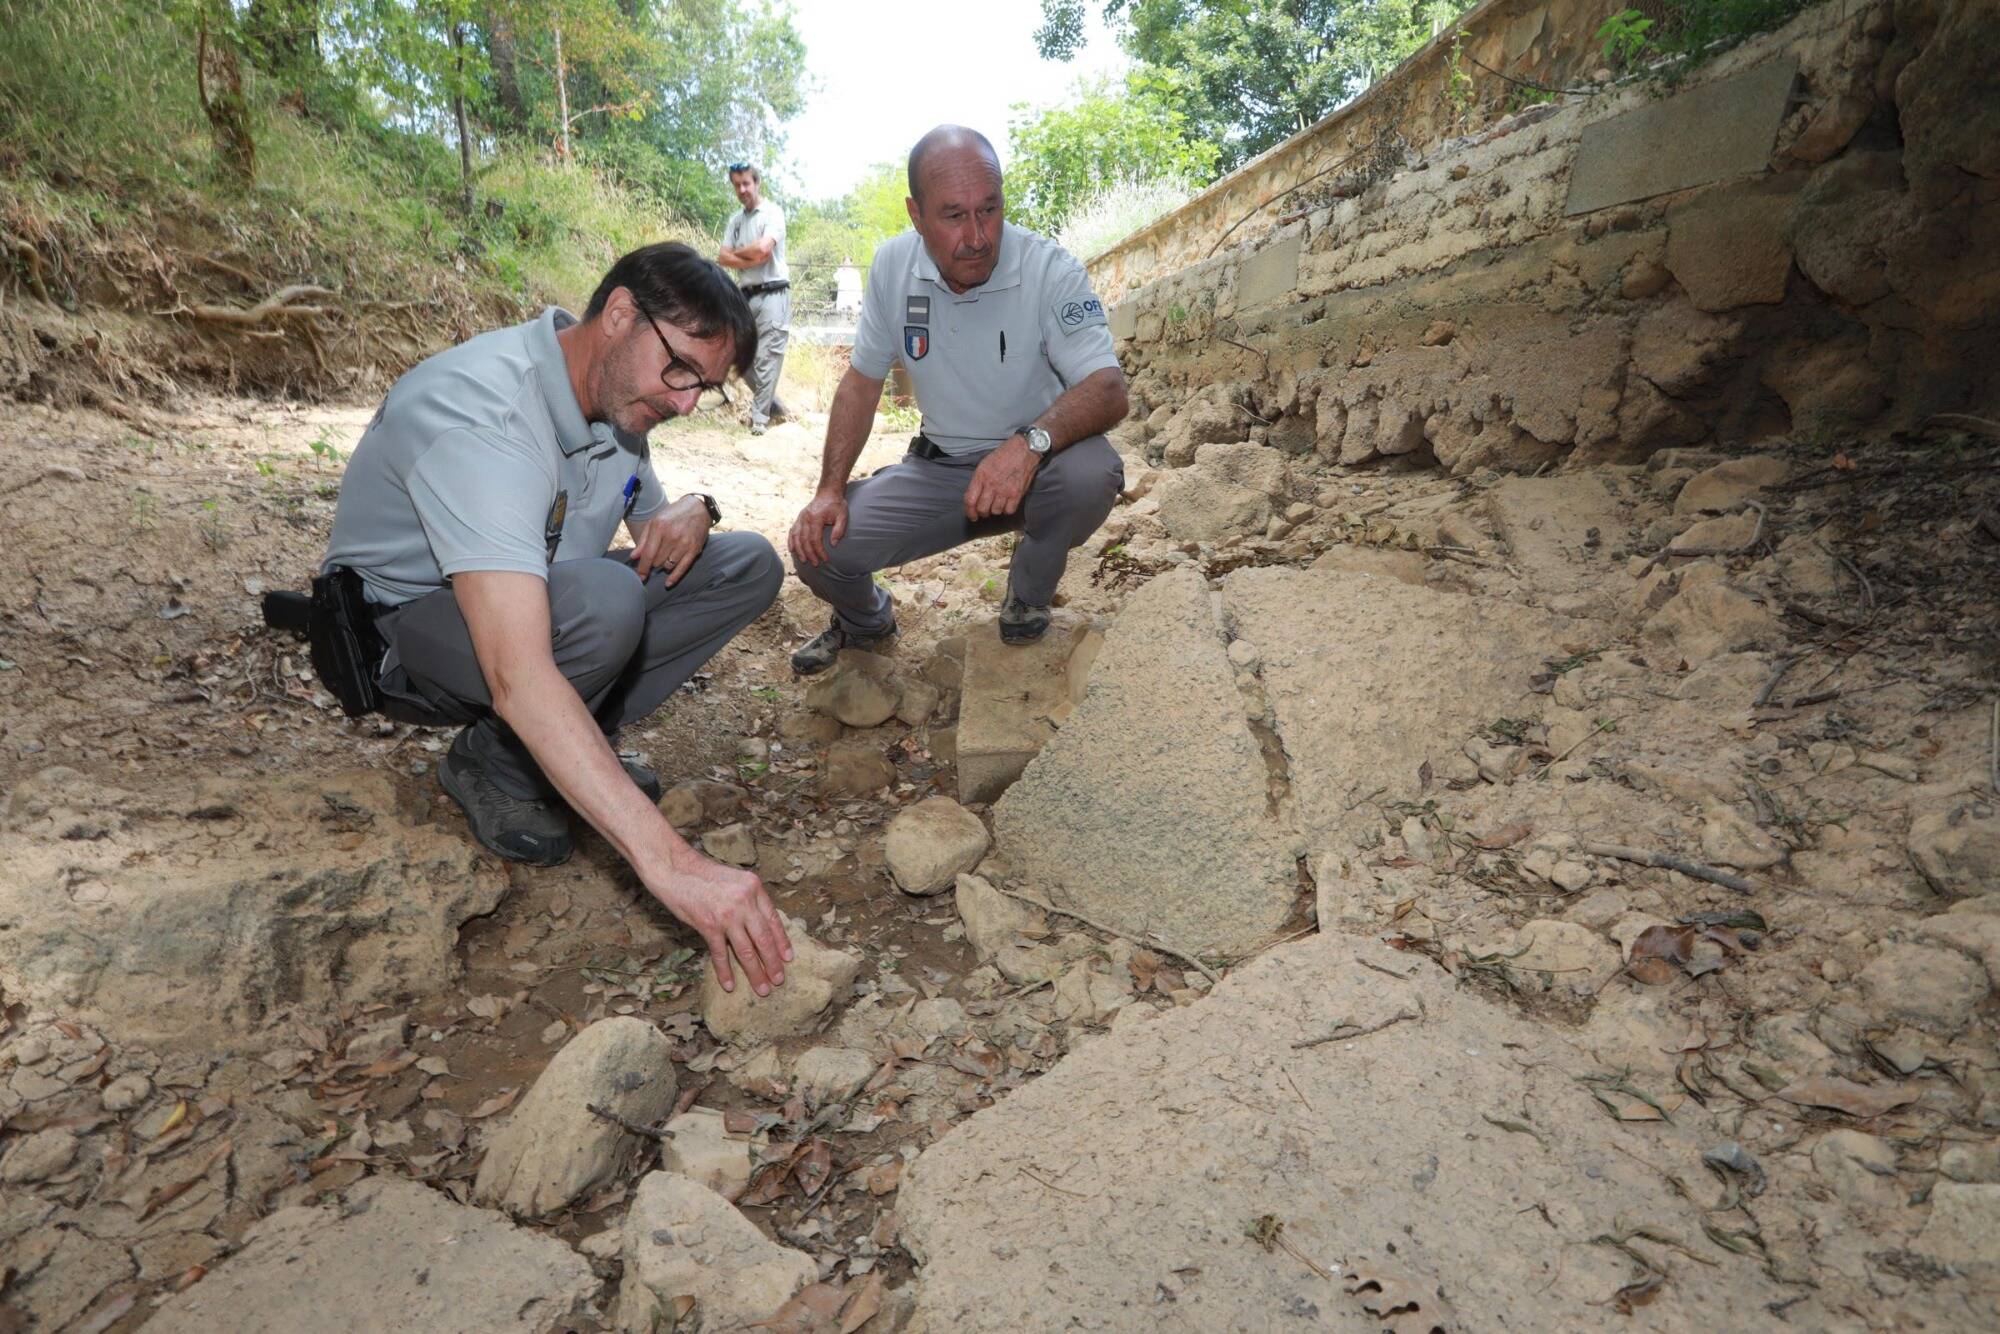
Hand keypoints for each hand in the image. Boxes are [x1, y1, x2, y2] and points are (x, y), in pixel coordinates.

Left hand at [630, 497, 711, 584]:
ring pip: (668, 565)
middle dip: (654, 562)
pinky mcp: (694, 549)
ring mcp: (684, 543)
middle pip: (657, 561)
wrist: (698, 508)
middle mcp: (672, 536)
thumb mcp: (654, 521)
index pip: (648, 554)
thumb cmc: (673, 514)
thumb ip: (643, 540)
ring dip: (664, 566)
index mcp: (659, 528)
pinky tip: (668, 583)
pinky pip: (682, 568)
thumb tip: (634, 557)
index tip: (640, 576)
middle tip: (656, 556)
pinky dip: (674, 577)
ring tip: (665, 557)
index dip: (642, 568)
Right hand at [645, 849, 793, 995]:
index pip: (774, 920)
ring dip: (755, 972)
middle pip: (764, 939)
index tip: (788, 958)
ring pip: (746, 950)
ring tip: (763, 988)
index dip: (782, 942)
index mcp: (754, 888)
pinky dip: (725, 972)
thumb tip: (761, 926)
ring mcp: (727, 915)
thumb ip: (749, 900)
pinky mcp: (708, 925)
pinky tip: (730, 985)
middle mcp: (744, 901)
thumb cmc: (704, 875)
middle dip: (773, 963)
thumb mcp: (736, 880)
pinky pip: (720, 954)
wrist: (676, 869)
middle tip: (779, 980)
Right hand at [788, 491, 847, 567]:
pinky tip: (792, 550)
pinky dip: (791, 541)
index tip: (825, 559)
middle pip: (804, 540)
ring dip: (799, 550)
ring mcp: (800, 518)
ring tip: (804, 560)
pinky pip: (792, 531)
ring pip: (796, 537)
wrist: (828, 492)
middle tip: (815, 564)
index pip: (815, 539)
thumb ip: (839, 530)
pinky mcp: (799, 518)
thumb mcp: (842, 516)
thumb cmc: (836, 505)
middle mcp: (805, 518)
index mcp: (815, 517)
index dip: (819, 551)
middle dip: (809, 554)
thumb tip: (833, 544)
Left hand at [964, 436, 1039, 520]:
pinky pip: (1009, 510)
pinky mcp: (1017, 493)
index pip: (970, 500)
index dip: (969, 512)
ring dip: (995, 510)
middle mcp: (992, 484)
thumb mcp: (984, 464)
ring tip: (997, 504)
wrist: (1024, 449)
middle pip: (982, 509)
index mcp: (981, 476)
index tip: (972, 515)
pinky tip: (1007, 503)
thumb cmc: (1004, 455)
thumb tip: (974, 497)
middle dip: (982, 513)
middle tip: (984, 511)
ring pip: (995, 511)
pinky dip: (1007, 510)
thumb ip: (978, 481)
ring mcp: (1005, 490)